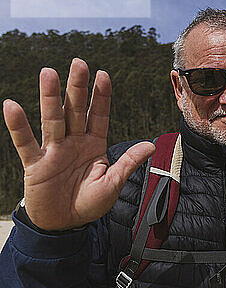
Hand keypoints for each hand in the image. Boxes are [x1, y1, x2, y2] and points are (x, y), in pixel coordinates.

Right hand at [3, 58, 154, 230]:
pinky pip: (25, 143)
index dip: (101, 96)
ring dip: (50, 97)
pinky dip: (18, 126)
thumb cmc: (90, 203)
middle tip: (79, 62)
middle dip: (78, 87)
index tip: (103, 74)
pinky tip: (12, 106)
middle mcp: (73, 142)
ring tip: (48, 72)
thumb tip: (150, 145)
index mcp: (94, 145)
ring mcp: (54, 151)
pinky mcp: (36, 165)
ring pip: (52, 119)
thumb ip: (128, 163)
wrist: (65, 225)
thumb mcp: (113, 184)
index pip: (99, 115)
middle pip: (76, 110)